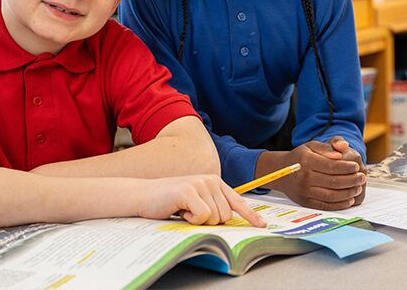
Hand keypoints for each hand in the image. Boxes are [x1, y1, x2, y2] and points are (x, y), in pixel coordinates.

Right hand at [139, 175, 266, 226]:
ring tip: (184, 210)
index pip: (237, 201)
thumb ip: (213, 205)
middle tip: (191, 213)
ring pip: (215, 218)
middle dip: (210, 221)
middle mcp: (210, 180)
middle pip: (225, 216)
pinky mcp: (189, 191)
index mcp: (214, 182)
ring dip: (198, 220)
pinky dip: (191, 219)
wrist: (144, 195)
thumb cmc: (170, 202)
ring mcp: (200, 184)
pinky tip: (180, 210)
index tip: (262, 225)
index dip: (250, 215)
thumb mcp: (196, 201)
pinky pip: (202, 216)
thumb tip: (230, 221)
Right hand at [255, 137, 365, 210]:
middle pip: (333, 181)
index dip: (346, 167)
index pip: (331, 166)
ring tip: (358, 188)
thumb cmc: (300, 157)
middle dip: (351, 180)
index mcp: (306, 161)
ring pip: (331, 195)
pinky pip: (326, 205)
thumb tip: (343, 148)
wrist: (281, 171)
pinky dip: (340, 204)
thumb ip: (328, 146)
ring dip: (348, 193)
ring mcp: (304, 191)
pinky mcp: (305, 202)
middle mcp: (304, 177)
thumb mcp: (311, 146)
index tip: (356, 166)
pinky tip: (349, 199)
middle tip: (362, 177)